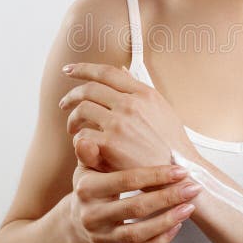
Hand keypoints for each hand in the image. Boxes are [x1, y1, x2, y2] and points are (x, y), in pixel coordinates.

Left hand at [59, 62, 200, 172]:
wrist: (178, 173)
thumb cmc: (170, 144)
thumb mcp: (161, 109)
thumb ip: (139, 90)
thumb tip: (122, 71)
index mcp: (144, 93)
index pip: (108, 72)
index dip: (84, 68)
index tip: (69, 70)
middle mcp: (131, 104)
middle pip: (89, 89)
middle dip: (71, 95)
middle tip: (64, 104)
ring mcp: (119, 123)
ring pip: (82, 110)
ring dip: (73, 119)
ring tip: (73, 128)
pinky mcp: (110, 145)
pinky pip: (83, 135)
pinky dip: (80, 139)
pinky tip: (84, 145)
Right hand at [69, 139, 201, 242]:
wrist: (78, 216)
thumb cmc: (92, 182)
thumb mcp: (88, 165)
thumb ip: (92, 152)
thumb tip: (83, 140)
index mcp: (87, 189)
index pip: (126, 181)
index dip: (155, 176)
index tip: (181, 171)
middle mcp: (91, 216)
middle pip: (136, 208)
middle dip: (168, 197)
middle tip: (193, 188)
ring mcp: (100, 237)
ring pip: (138, 234)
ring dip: (168, 221)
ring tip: (189, 208)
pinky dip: (160, 241)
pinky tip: (177, 226)